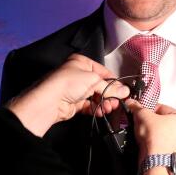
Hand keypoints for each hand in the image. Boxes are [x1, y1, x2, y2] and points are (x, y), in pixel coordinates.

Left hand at [5, 54, 126, 137]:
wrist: (50, 101)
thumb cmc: (69, 83)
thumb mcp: (94, 80)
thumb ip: (111, 87)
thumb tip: (125, 91)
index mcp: (82, 63)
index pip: (103, 72)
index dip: (113, 82)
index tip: (123, 91)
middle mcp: (79, 75)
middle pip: (100, 85)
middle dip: (109, 95)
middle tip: (116, 102)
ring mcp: (76, 90)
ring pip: (95, 96)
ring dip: (104, 103)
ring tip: (109, 108)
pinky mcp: (74, 103)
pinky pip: (89, 105)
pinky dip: (96, 109)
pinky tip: (102, 112)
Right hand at [127, 100, 175, 159]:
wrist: (157, 165)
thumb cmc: (158, 142)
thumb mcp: (143, 117)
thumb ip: (137, 108)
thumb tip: (133, 104)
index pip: (163, 108)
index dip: (149, 109)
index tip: (141, 111)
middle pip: (163, 122)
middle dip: (151, 122)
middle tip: (141, 123)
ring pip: (163, 135)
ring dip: (152, 134)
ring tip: (143, 135)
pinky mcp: (174, 158)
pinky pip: (162, 147)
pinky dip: (155, 145)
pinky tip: (147, 145)